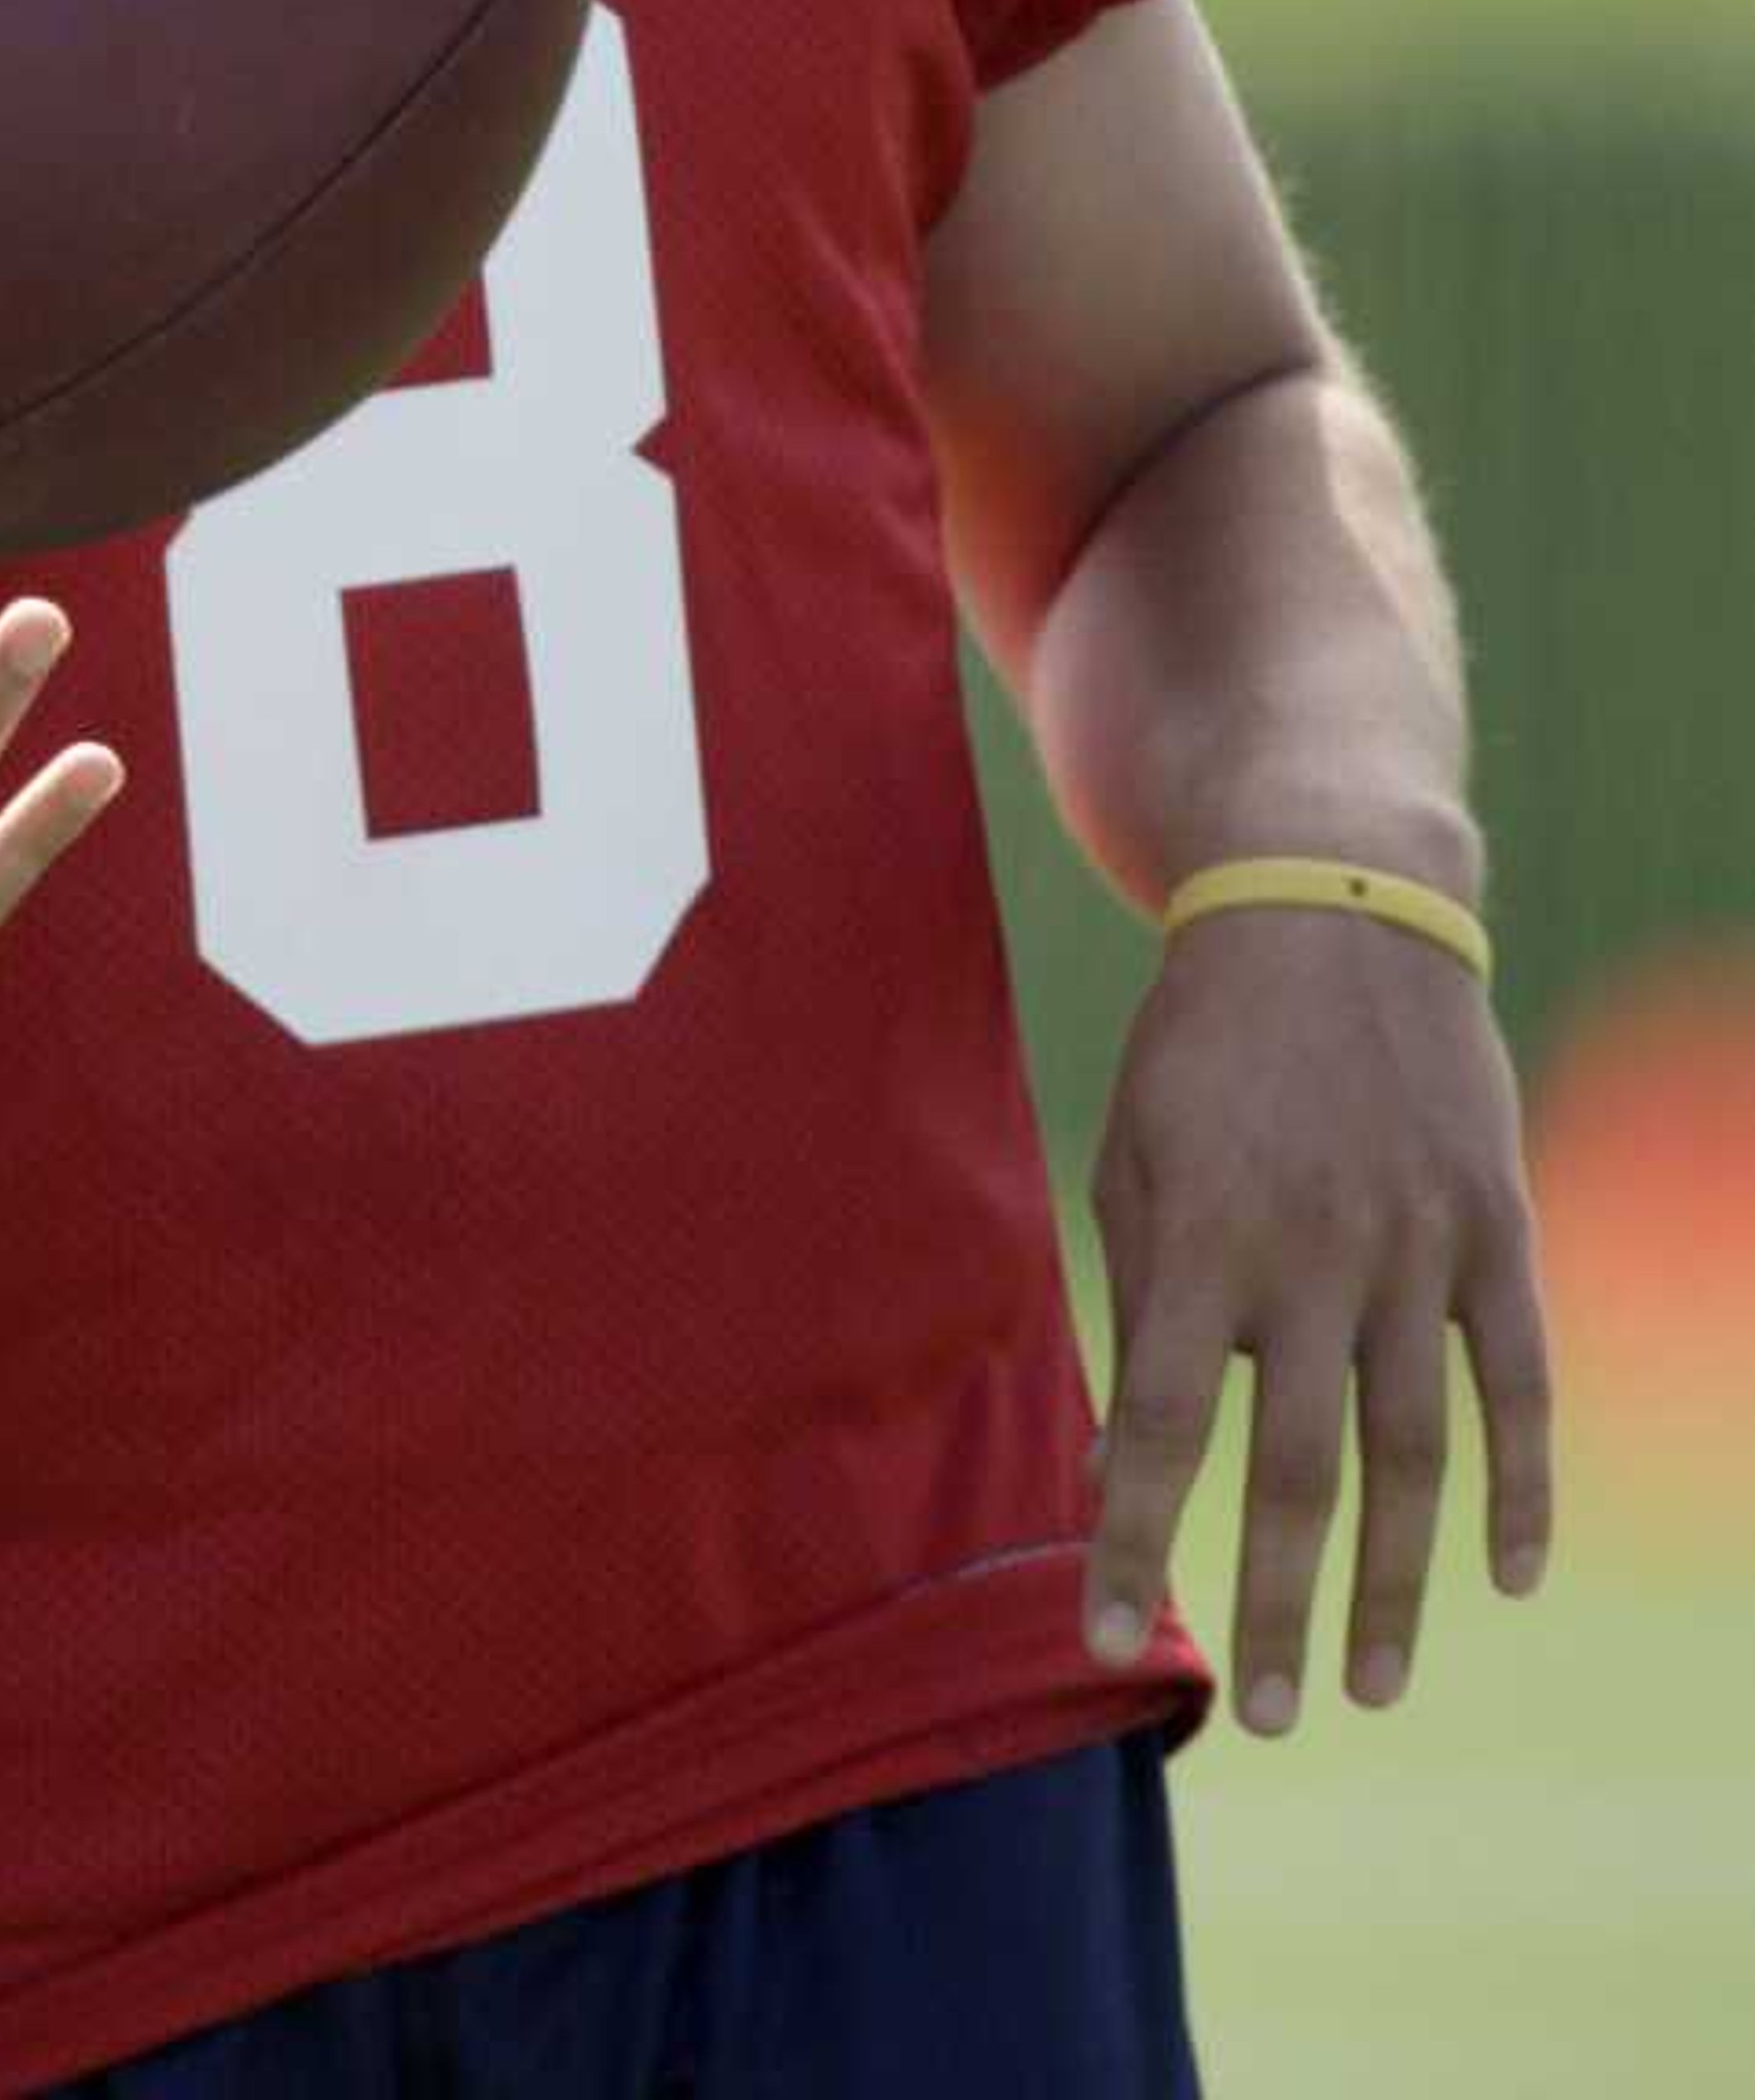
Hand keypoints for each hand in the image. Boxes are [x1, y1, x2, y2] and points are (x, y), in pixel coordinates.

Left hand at [1081, 906, 1553, 1732]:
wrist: (1332, 906)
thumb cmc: (1206, 1044)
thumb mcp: (1137, 1153)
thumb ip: (1141, 1306)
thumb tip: (1129, 1460)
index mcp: (1205, 1236)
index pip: (1162, 1428)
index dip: (1132, 1541)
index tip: (1105, 1641)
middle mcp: (1316, 1254)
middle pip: (1296, 1470)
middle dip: (1275, 1605)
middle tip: (1264, 1719)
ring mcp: (1420, 1244)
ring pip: (1413, 1451)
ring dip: (1398, 1583)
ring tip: (1374, 1688)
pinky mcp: (1498, 1226)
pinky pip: (1518, 1380)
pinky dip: (1522, 1484)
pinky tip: (1509, 1576)